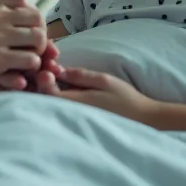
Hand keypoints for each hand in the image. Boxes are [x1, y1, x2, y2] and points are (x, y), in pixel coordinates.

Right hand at [0, 0, 62, 96]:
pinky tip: (25, 68)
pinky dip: (32, 65)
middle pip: (36, 18)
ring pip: (38, 38)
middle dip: (40, 31)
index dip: (29, 12)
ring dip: (40, 49)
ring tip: (33, 55)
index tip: (27, 26)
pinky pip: (30, 59)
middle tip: (36, 44)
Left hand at [36, 67, 155, 121]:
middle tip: (51, 66)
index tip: (51, 65)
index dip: (43, 78)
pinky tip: (61, 83)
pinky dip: (57, 94)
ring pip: (51, 103)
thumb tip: (56, 70)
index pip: (47, 93)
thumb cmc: (124, 99)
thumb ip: (79, 76)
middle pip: (45, 99)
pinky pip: (60, 107)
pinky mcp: (76, 119)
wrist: (142, 119)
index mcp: (75, 104)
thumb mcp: (103, 81)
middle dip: (43, 81)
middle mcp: (69, 114)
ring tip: (55, 72)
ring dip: (49, 87)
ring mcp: (72, 119)